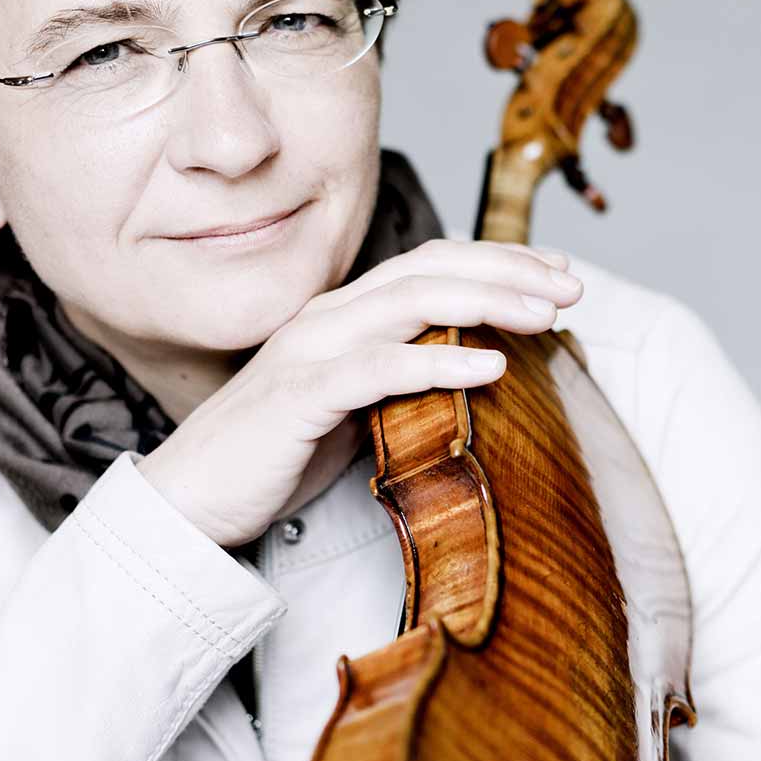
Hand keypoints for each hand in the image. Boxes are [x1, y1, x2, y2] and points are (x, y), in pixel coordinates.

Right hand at [137, 238, 582, 547]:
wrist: (188, 502)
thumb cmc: (275, 458)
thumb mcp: (354, 410)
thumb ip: (402, 383)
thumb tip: (476, 376)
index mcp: (343, 315)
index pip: (431, 264)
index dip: (497, 258)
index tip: (557, 269)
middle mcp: (329, 316)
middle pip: (431, 269)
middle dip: (509, 270)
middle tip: (572, 286)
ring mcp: (311, 350)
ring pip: (412, 302)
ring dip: (488, 301)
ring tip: (547, 313)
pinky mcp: (301, 395)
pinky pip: (380, 368)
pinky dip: (441, 361)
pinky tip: (492, 365)